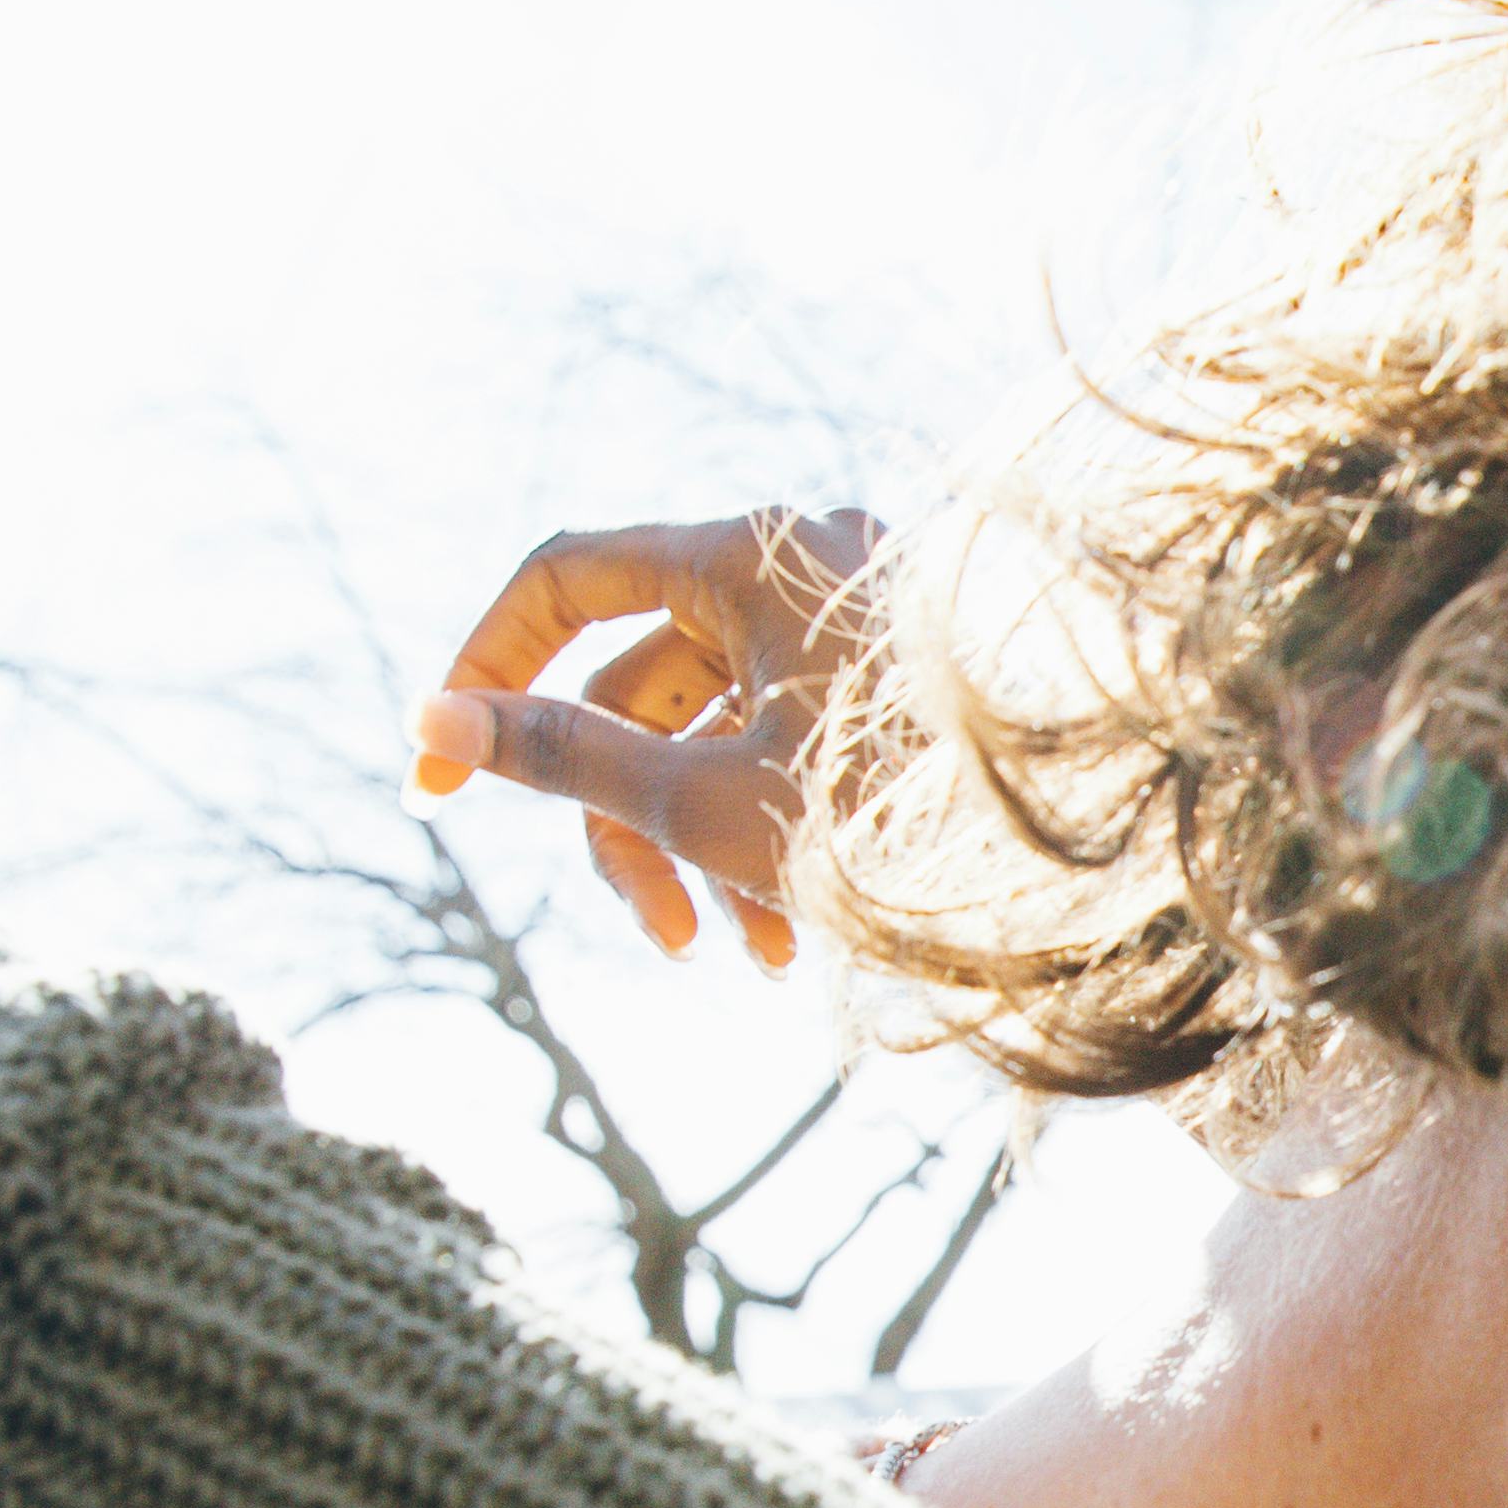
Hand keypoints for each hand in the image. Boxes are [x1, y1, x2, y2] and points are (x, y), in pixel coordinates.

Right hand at [407, 507, 889, 966]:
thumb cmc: (891, 827)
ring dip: (697, 848)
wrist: (1075, 875)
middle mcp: (803, 563)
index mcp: (750, 554)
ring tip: (736, 953)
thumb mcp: (698, 800)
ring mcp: (854, 620)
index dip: (486, 667)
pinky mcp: (890, 681)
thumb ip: (558, 755)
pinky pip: (785, 740)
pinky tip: (785, 943)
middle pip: (644, 682)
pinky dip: (762, 831)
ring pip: (713, 728)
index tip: (433, 771)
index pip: (567, 578)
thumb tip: (432, 720)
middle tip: (656, 930)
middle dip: (628, 817)